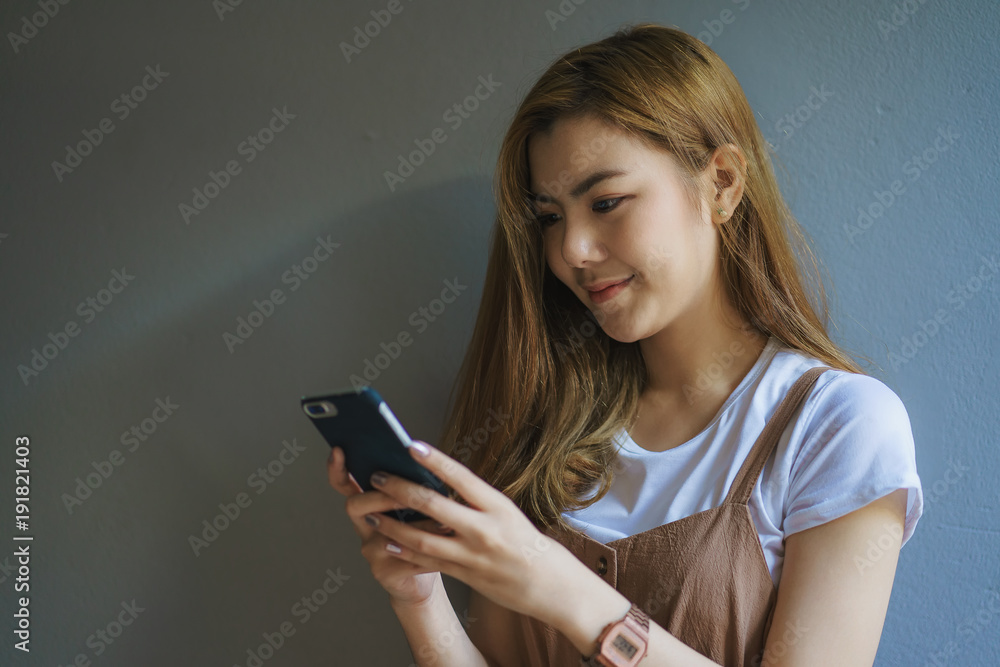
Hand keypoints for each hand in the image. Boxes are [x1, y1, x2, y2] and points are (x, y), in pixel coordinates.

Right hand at [326, 445, 447, 606]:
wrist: (421, 580)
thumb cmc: (422, 537)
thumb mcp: (417, 508)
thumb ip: (413, 488)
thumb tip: (425, 462)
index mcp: (370, 506)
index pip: (345, 484)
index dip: (338, 468)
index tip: (339, 450)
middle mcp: (365, 527)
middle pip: (355, 506)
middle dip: (379, 498)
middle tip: (403, 496)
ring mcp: (371, 551)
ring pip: (385, 533)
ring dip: (414, 525)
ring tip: (440, 521)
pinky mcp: (384, 572)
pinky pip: (404, 557)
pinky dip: (427, 550)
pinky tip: (444, 545)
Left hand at [363, 439, 576, 622]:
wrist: (550, 584)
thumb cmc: (528, 544)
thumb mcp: (507, 513)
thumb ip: (476, 501)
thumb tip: (441, 484)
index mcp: (497, 506)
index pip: (461, 476)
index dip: (433, 460)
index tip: (411, 446)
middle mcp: (484, 528)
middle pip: (433, 505)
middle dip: (400, 489)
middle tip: (377, 476)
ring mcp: (472, 554)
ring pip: (422, 537)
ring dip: (392, 525)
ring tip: (371, 513)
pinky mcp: (464, 575)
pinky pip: (427, 562)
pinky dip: (404, 552)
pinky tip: (388, 543)